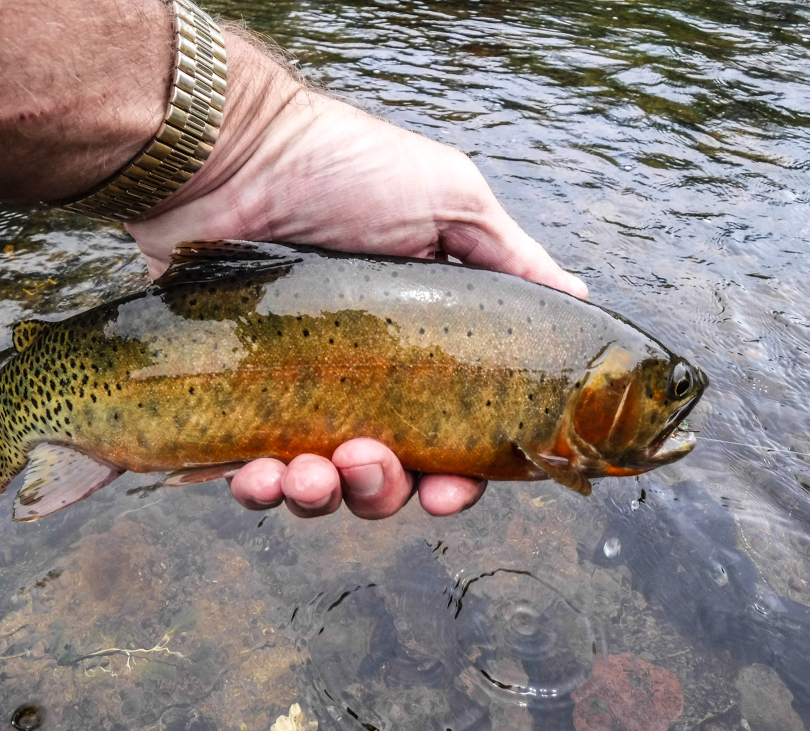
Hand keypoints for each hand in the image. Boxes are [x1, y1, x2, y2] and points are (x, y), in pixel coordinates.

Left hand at [126, 29, 587, 519]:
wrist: (229, 156)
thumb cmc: (344, 171)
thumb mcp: (450, 201)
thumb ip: (512, 259)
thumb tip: (580, 299)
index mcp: (417, 347)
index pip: (452, 435)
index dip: (459, 476)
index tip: (449, 488)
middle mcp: (358, 379)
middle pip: (387, 475)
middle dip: (383, 488)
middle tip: (367, 459)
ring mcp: (290, 393)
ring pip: (318, 485)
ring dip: (322, 496)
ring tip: (307, 470)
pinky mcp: (230, 399)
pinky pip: (250, 472)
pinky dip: (259, 489)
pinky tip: (259, 473)